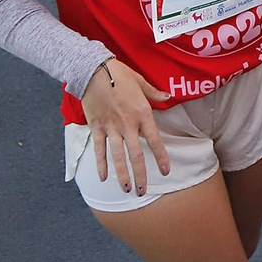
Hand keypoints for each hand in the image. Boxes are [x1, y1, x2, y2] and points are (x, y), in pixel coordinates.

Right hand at [80, 58, 171, 195]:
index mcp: (143, 114)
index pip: (155, 141)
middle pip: (136, 155)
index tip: (165, 172)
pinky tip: (104, 177)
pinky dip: (101, 164)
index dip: (161, 158)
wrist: (93, 70)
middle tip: (142, 191)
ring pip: (117, 156)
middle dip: (140, 175)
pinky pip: (99, 149)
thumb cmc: (119, 74)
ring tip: (126, 190)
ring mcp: (111, 127)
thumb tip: (168, 96)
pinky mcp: (96, 127)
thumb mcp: (141, 81)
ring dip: (122, 175)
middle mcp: (128, 124)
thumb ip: (154, 93)